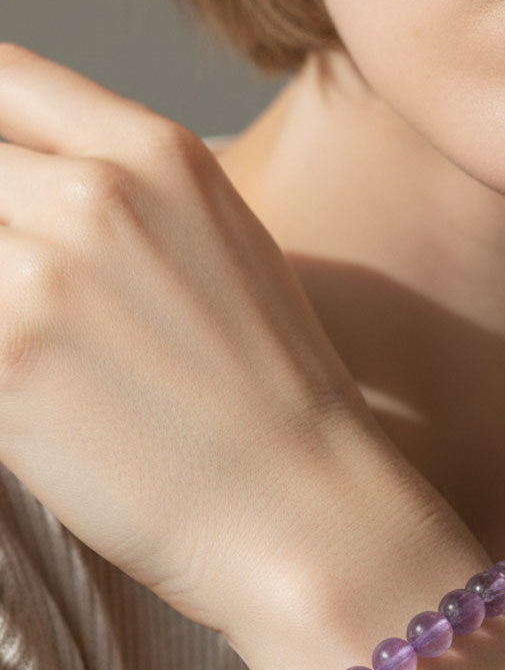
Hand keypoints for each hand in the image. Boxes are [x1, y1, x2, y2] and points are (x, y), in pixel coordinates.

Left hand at [0, 44, 406, 636]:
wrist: (309, 513)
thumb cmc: (278, 404)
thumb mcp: (225, 257)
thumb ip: (123, 202)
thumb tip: (32, 197)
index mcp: (160, 155)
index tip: (1, 207)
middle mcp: (99, 194)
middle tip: (27, 302)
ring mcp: (45, 274)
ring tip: (35, 354)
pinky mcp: (4, 360)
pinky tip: (28, 398)